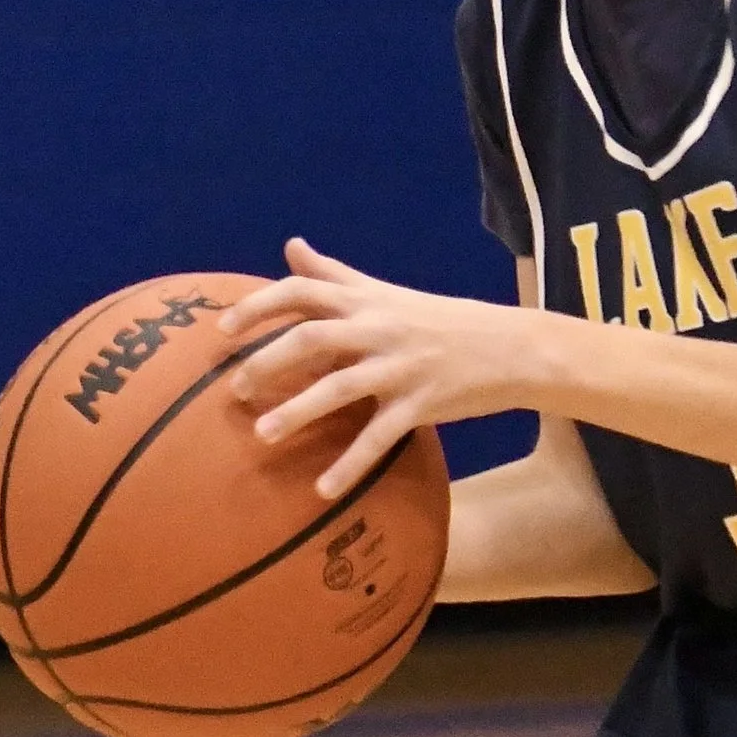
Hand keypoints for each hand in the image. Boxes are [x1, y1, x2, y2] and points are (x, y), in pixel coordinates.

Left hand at [221, 238, 540, 498]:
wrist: (512, 347)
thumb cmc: (441, 321)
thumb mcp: (386, 293)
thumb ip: (335, 275)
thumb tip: (291, 245)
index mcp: (367, 301)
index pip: (304, 290)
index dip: (259, 305)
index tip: (224, 329)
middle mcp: (379, 329)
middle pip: (313, 336)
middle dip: (267, 360)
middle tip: (235, 389)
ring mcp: (401, 366)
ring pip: (340, 386)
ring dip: (297, 410)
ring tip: (261, 434)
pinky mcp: (423, 403)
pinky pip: (380, 437)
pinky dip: (351, 465)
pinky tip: (323, 490)